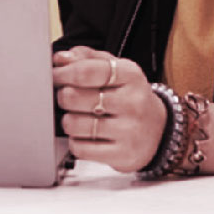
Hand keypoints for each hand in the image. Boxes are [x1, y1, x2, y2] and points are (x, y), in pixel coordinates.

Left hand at [52, 46, 165, 172]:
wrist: (159, 131)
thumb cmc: (129, 97)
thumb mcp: (116, 70)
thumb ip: (88, 59)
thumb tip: (60, 58)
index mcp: (130, 75)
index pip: (87, 70)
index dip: (63, 73)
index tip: (54, 75)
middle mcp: (132, 102)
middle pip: (75, 96)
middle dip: (63, 96)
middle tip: (66, 98)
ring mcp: (129, 131)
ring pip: (75, 124)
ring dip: (68, 121)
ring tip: (75, 118)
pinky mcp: (123, 155)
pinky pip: (81, 149)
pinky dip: (75, 142)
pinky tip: (84, 136)